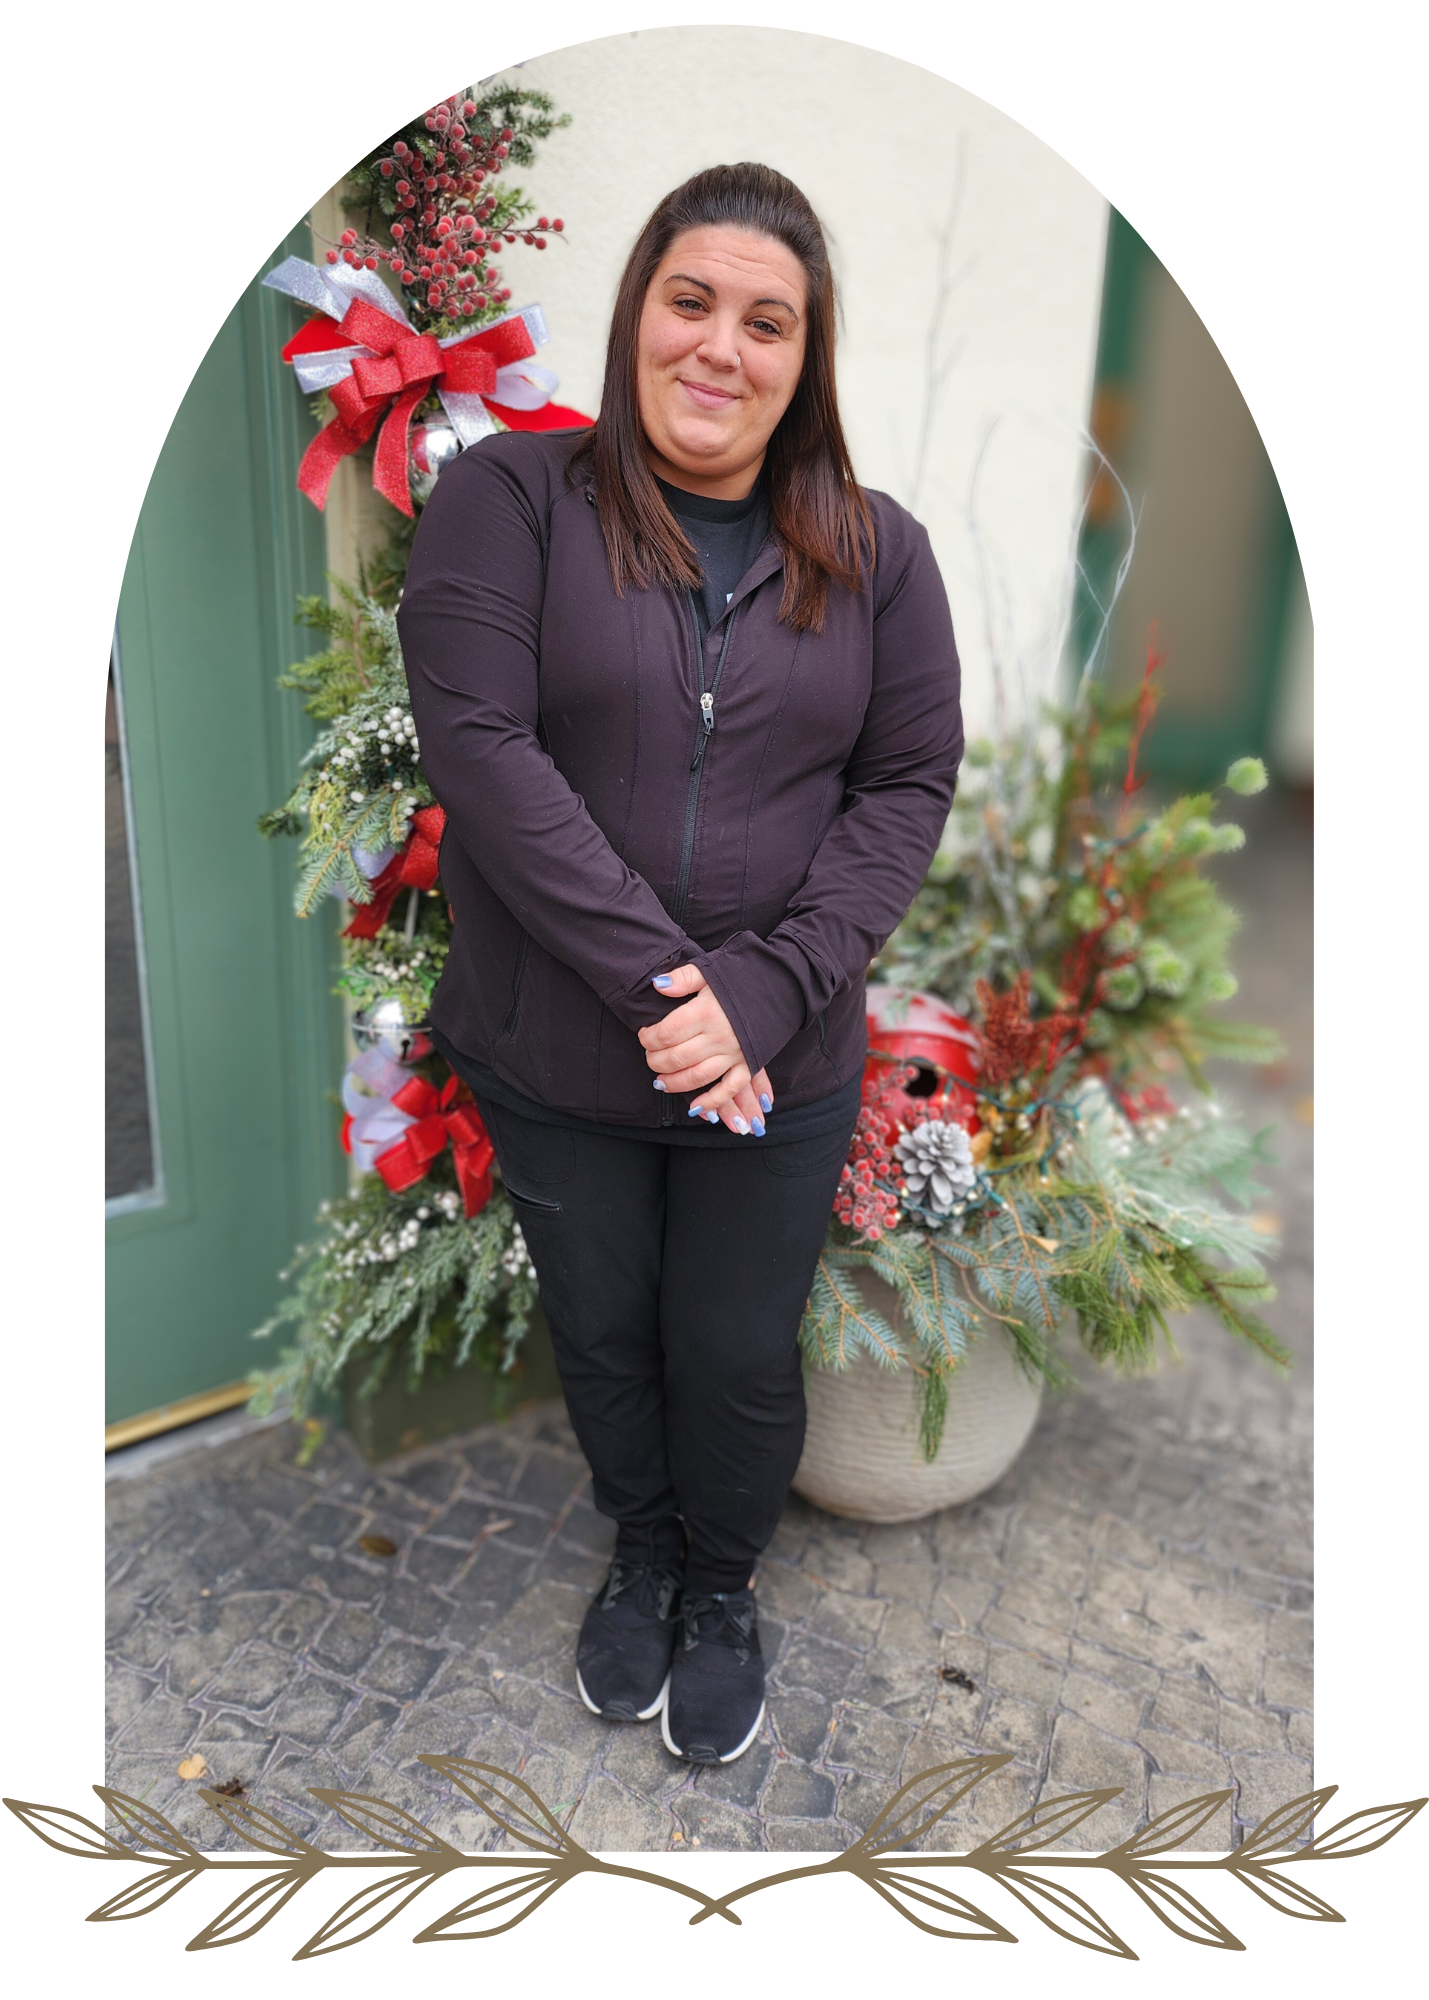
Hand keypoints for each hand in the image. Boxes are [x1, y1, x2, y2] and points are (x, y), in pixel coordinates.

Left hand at [640, 964, 774, 1134]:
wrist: (781, 983)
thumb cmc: (742, 976)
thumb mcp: (710, 970)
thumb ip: (682, 978)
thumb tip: (658, 986)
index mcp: (706, 1011)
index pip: (666, 1033)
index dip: (649, 1038)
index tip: (645, 1036)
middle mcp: (719, 1035)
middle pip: (677, 1057)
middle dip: (656, 1061)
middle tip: (649, 1058)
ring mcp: (735, 1052)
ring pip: (698, 1076)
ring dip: (675, 1083)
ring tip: (661, 1082)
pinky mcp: (749, 1063)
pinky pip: (729, 1089)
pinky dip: (712, 1102)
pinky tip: (695, 1108)